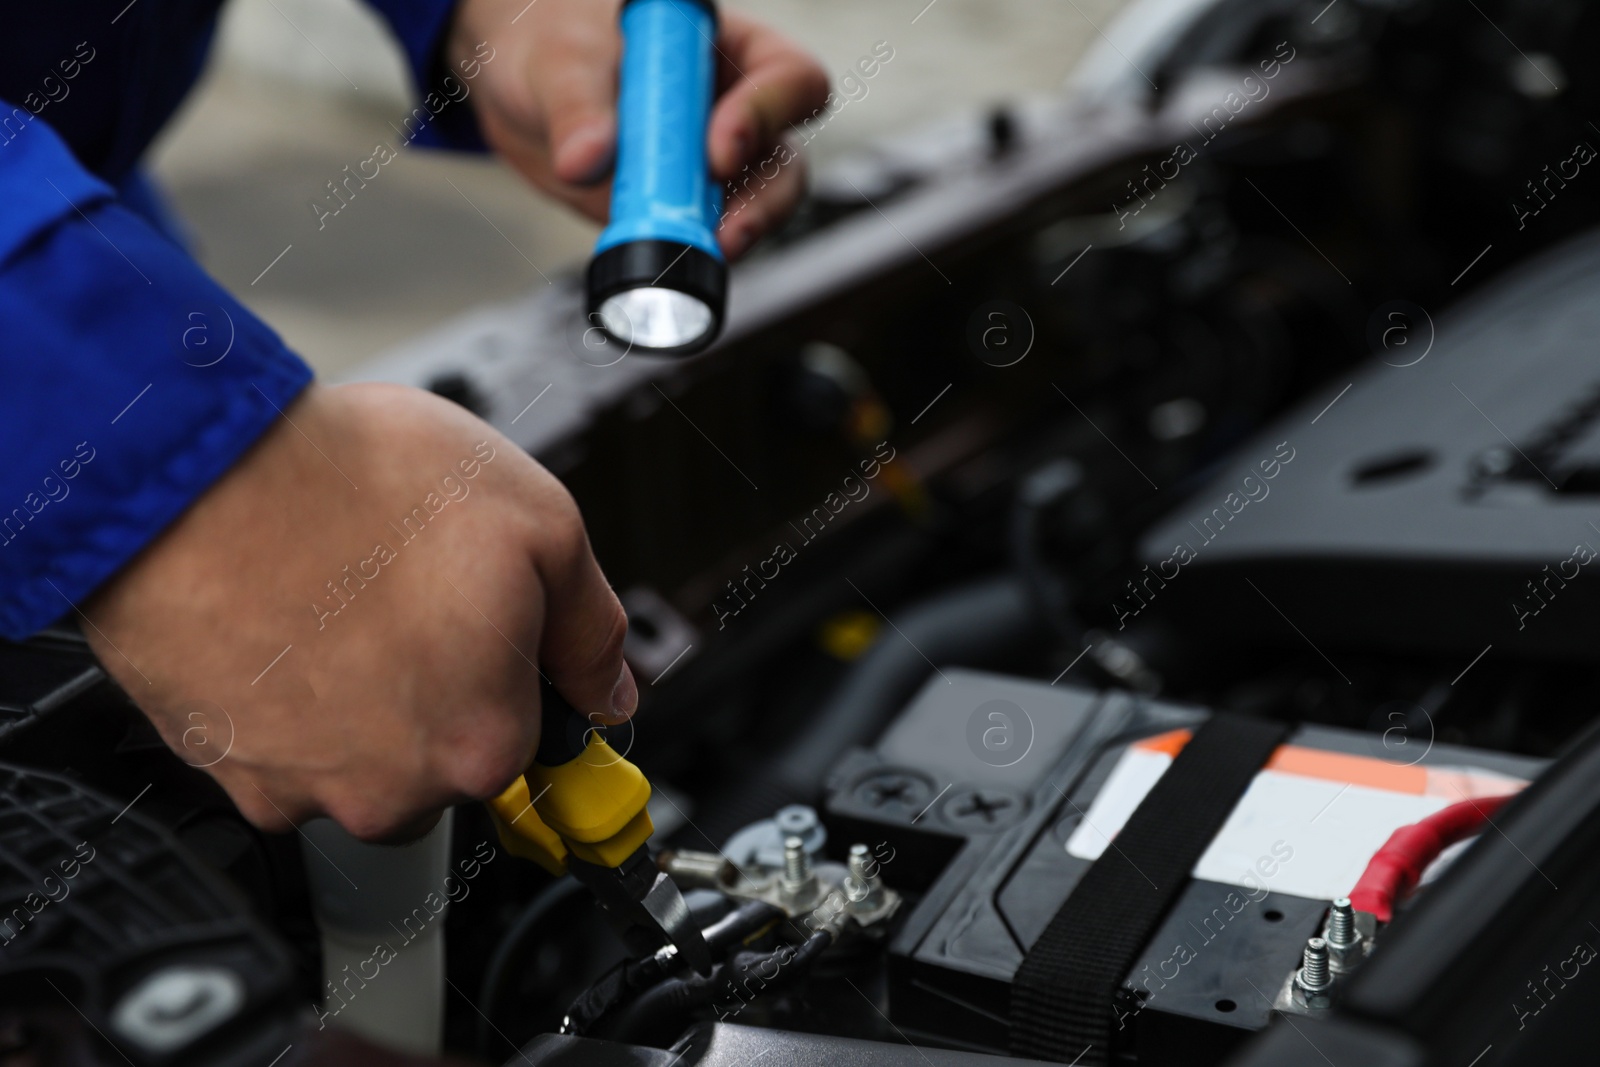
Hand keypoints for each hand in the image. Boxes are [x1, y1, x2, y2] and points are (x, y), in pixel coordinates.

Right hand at [82, 383, 635, 840]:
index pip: (532, 733)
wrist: (193, 473)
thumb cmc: (353, 485)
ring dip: (357, 696)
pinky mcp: (223, 769)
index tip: (481, 627)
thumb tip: (611, 686)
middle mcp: (393, 790)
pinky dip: (283, 698)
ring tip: (335, 600)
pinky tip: (281, 622)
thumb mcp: (538, 521)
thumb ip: (591, 625)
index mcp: (484, 740)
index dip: (512, 663)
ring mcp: (299, 787)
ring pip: (359, 757)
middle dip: (436, 685)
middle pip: (442, 755)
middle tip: (403, 597)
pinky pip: (279, 749)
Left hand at [450, 0, 828, 258]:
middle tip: (724, 231)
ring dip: (730, 237)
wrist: (523, 87)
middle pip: (783, 160)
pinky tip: (659, 264)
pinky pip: (701, 240)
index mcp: (726, 49)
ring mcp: (710, 167)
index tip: (717, 153)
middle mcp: (734, 109)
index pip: (786, 77)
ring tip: (695, 254)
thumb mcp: (559, 60)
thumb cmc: (554, 40)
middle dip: (762, 201)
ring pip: (753, 208)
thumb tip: (585, 160)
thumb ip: (575, 105)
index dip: (765, 115)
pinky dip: (686, 258)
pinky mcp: (682, 210)